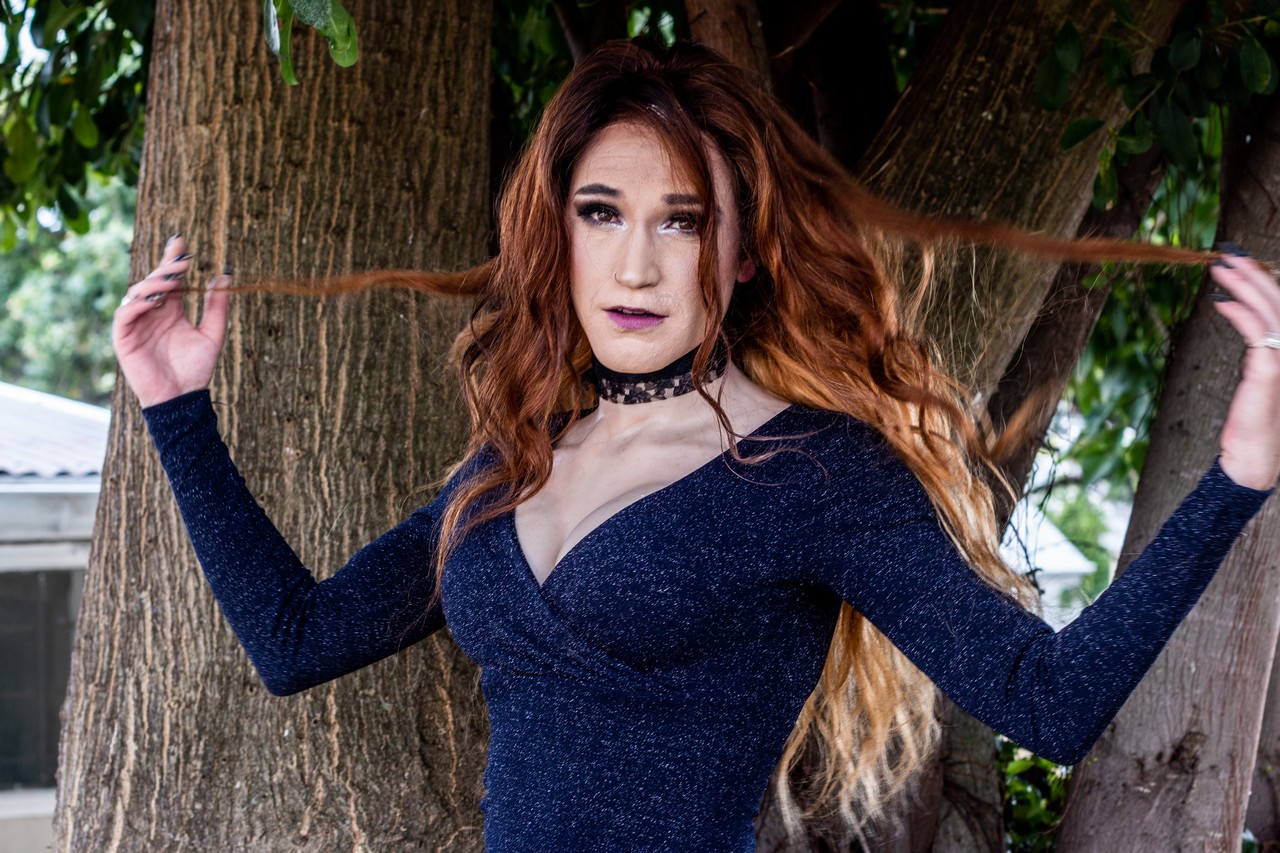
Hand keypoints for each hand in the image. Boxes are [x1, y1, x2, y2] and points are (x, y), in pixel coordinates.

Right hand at [112, 235, 230, 407]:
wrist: (183, 397)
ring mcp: (136, 323)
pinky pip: (124, 314)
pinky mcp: (124, 338)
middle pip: (153, 280)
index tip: (182, 240)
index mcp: (171, 309)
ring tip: (173, 281)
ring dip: (154, 284)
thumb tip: (225, 275)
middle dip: (167, 267)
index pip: (169, 278)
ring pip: (137, 293)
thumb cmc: (196, 369)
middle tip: (183, 259)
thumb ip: (217, 306)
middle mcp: (151, 312)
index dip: (172, 259)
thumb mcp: (213, 333)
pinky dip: (137, 304)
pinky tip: (154, 299)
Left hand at [1210, 248, 1279, 489]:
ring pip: (1270, 311)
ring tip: (1220, 269)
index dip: (1264, 280)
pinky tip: (1220, 302)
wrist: (1256, 456)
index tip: (1241, 262)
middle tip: (1227, 255)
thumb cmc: (1256, 419)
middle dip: (1254, 274)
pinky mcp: (1272, 371)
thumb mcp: (1259, 371)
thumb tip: (1234, 305)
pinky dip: (1240, 314)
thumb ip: (1256, 340)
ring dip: (1245, 286)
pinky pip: (1257, 333)